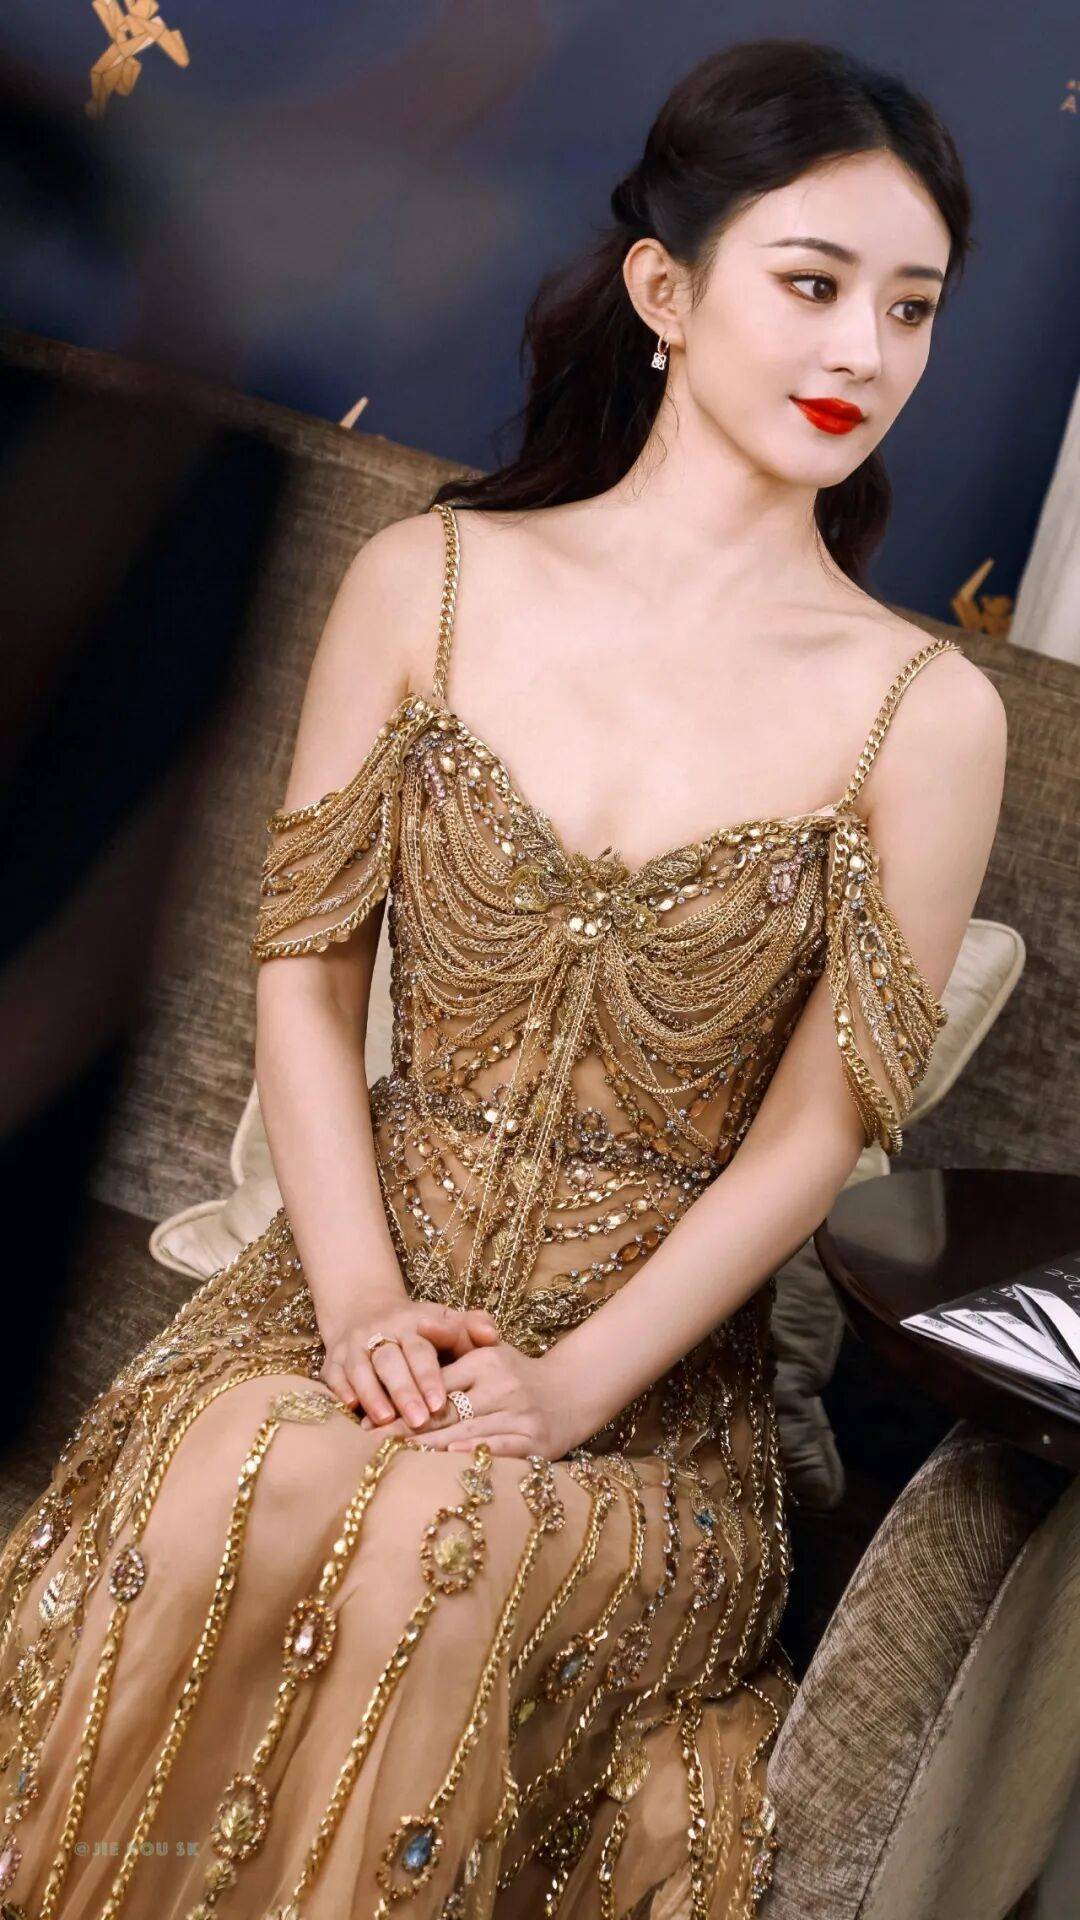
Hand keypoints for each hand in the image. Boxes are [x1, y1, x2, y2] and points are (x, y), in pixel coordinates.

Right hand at [318, 1298, 498, 1428]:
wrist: (365, 1310)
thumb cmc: (420, 1330)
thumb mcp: (448, 1321)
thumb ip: (473, 1327)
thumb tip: (491, 1336)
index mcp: (413, 1324)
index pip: (421, 1350)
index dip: (428, 1377)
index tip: (438, 1403)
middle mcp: (382, 1331)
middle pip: (391, 1361)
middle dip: (404, 1391)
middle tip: (418, 1421)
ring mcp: (354, 1344)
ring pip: (361, 1368)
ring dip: (372, 1394)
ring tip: (386, 1421)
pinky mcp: (333, 1359)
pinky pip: (333, 1374)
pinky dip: (341, 1390)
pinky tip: (350, 1408)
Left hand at [359, 1342, 589, 1459]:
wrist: (573, 1393)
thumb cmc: (517, 1374)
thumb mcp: (488, 1349)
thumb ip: (453, 1338)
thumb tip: (420, 1322)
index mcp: (486, 1361)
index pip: (436, 1384)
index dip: (402, 1403)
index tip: (369, 1420)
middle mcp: (503, 1385)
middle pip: (446, 1412)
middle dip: (407, 1430)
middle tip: (372, 1444)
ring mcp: (520, 1414)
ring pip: (467, 1431)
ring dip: (431, 1447)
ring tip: (396, 1458)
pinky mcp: (536, 1440)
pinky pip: (500, 1447)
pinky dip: (475, 1451)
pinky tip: (451, 1458)